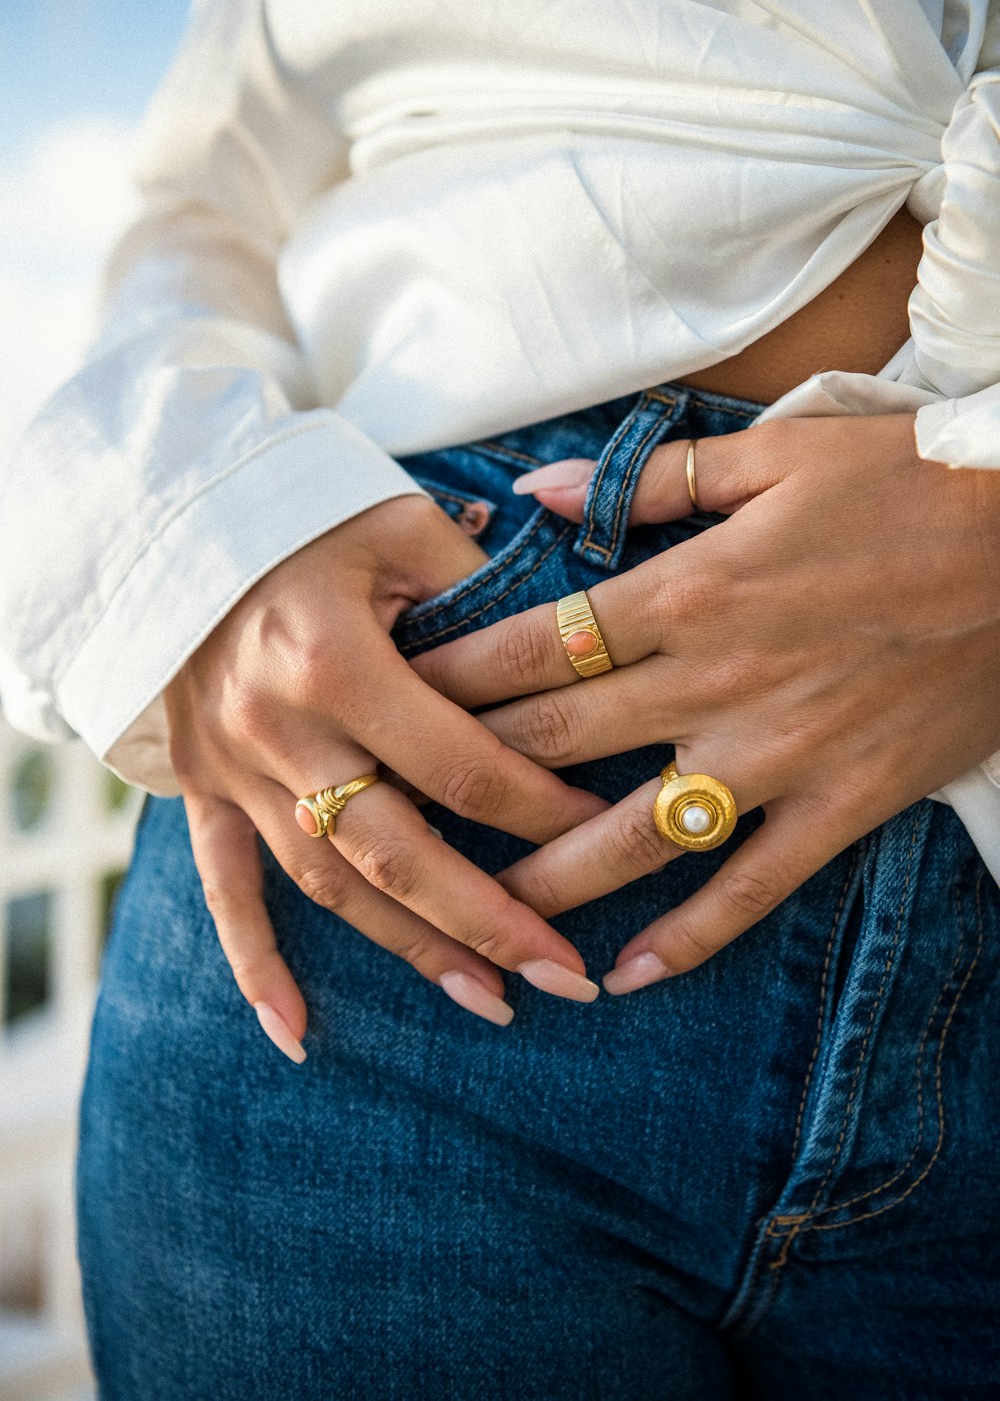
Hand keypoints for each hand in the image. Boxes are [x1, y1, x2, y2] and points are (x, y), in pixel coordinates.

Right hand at [165, 495, 606, 1059]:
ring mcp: (235, 768)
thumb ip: (483, 596)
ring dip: (410, 949)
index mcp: (335, 661)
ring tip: (489, 1001)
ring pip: (329, 884)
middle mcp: (279, 728)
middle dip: (486, 920)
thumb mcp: (401, 527)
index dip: (539, 807)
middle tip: (564, 975)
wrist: (176, 521)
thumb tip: (573, 660)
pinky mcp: (206, 788)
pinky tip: (297, 1034)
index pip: (459, 763)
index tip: (604, 834)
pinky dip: (257, 965)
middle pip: (396, 851)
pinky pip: (223, 890)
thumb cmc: (310, 516)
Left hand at [413, 415, 999, 990]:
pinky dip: (690, 937)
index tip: (390, 701)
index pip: (537, 644)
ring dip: (550, 879)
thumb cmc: (903, 485)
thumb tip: (540, 494)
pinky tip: (629, 978)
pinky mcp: (841, 803)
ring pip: (635, 835)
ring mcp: (777, 754)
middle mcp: (714, 681)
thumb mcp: (776, 454)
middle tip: (398, 815)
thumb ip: (654, 479)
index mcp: (690, 589)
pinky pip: (752, 887)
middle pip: (560, 743)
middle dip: (467, 779)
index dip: (452, 677)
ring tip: (481, 914)